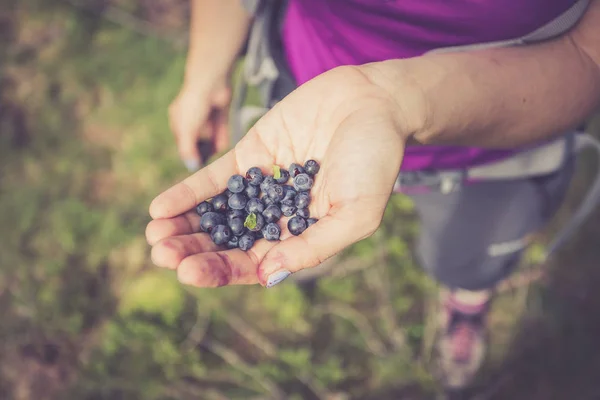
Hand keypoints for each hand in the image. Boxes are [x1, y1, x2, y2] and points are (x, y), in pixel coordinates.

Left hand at [147, 66, 410, 287]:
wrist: (373, 102)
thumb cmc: (375, 160)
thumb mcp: (356, 211)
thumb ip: (315, 245)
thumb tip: (268, 274)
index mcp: (301, 237)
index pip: (255, 264)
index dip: (221, 271)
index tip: (189, 272)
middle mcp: (276, 216)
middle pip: (227, 242)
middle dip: (193, 251)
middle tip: (161, 255)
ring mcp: (260, 186)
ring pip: (215, 213)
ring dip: (184, 227)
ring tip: (154, 236)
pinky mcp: (250, 155)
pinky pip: (214, 179)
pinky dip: (188, 193)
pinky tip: (160, 207)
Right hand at [168, 80, 230, 170]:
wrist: (212, 82)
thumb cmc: (194, 105)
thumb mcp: (187, 130)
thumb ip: (188, 149)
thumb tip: (191, 166)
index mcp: (177, 119)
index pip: (182, 142)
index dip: (189, 153)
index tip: (197, 165)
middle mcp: (190, 118)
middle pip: (197, 140)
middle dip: (202, 150)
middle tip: (207, 162)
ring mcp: (206, 115)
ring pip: (210, 135)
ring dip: (212, 144)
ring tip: (215, 152)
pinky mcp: (219, 113)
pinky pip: (220, 128)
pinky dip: (221, 136)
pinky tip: (222, 145)